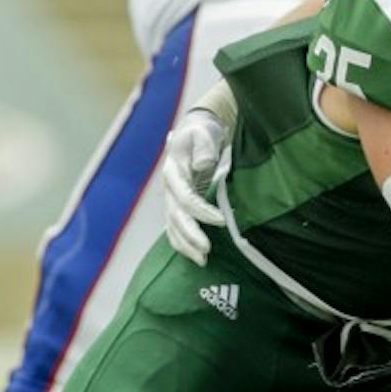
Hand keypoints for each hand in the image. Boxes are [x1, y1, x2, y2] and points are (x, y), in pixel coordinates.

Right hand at [161, 108, 228, 264]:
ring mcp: (170, 198)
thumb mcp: (204, 133)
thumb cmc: (201, 131)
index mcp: (173, 171)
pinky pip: (174, 227)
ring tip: (202, 260)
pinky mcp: (176, 204)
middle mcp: (169, 188)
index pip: (185, 197)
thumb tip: (202, 163)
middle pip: (176, 217)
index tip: (221, 221)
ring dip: (185, 245)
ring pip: (173, 226)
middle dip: (190, 236)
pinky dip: (182, 242)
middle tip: (207, 251)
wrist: (193, 131)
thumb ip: (204, 147)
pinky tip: (195, 255)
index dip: (201, 211)